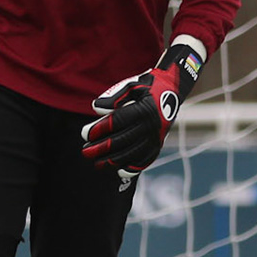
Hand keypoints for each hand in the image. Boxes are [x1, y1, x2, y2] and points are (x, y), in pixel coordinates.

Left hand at [79, 40, 204, 173]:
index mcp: (143, 109)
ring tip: (97, 164)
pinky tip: (119, 171)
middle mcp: (150, 125)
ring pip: (132, 153)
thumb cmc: (146, 87)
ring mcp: (155, 137)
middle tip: (85, 152)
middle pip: (122, 140)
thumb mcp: (131, 85)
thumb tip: (96, 109)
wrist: (172, 90)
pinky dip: (133, 167)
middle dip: (101, 148)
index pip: (117, 122)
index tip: (85, 134)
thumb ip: (114, 96)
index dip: (99, 129)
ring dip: (113, 161)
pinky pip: (145, 160)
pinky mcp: (158, 145)